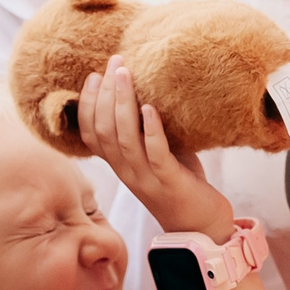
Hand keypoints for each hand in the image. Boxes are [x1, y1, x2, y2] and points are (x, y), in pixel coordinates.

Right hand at [80, 57, 232, 238]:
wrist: (202, 225)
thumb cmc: (180, 182)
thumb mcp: (156, 153)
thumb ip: (146, 129)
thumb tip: (148, 86)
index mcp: (120, 165)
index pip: (90, 134)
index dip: (87, 104)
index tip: (92, 75)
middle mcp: (127, 172)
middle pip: (104, 131)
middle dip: (105, 93)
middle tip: (114, 63)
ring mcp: (146, 178)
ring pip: (125, 140)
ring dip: (123, 104)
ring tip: (126, 75)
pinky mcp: (170, 182)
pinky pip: (156, 154)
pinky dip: (151, 130)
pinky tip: (150, 108)